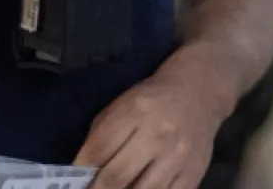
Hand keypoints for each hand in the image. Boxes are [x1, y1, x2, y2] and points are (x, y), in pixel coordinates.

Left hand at [75, 63, 230, 188]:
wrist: (199, 92)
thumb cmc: (153, 99)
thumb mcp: (122, 104)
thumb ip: (101, 135)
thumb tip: (82, 173)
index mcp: (135, 111)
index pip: (98, 150)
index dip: (80, 172)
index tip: (73, 182)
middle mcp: (157, 135)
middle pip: (117, 177)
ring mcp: (177, 157)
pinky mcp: (193, 174)